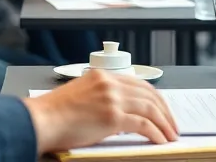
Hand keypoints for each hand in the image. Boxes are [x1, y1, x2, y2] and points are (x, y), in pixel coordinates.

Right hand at [25, 70, 178, 153]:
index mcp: (102, 75)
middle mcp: (109, 83)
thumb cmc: (55, 113)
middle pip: (149, 94)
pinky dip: (156, 133)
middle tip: (172, 125)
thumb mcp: (82, 95)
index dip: (155, 98)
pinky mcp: (112, 116)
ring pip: (150, 108)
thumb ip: (103, 98)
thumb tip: (122, 114)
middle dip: (165, 111)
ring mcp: (112, 98)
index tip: (162, 110)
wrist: (42, 120)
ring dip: (164, 124)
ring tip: (170, 135)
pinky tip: (160, 141)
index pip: (139, 83)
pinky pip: (144, 124)